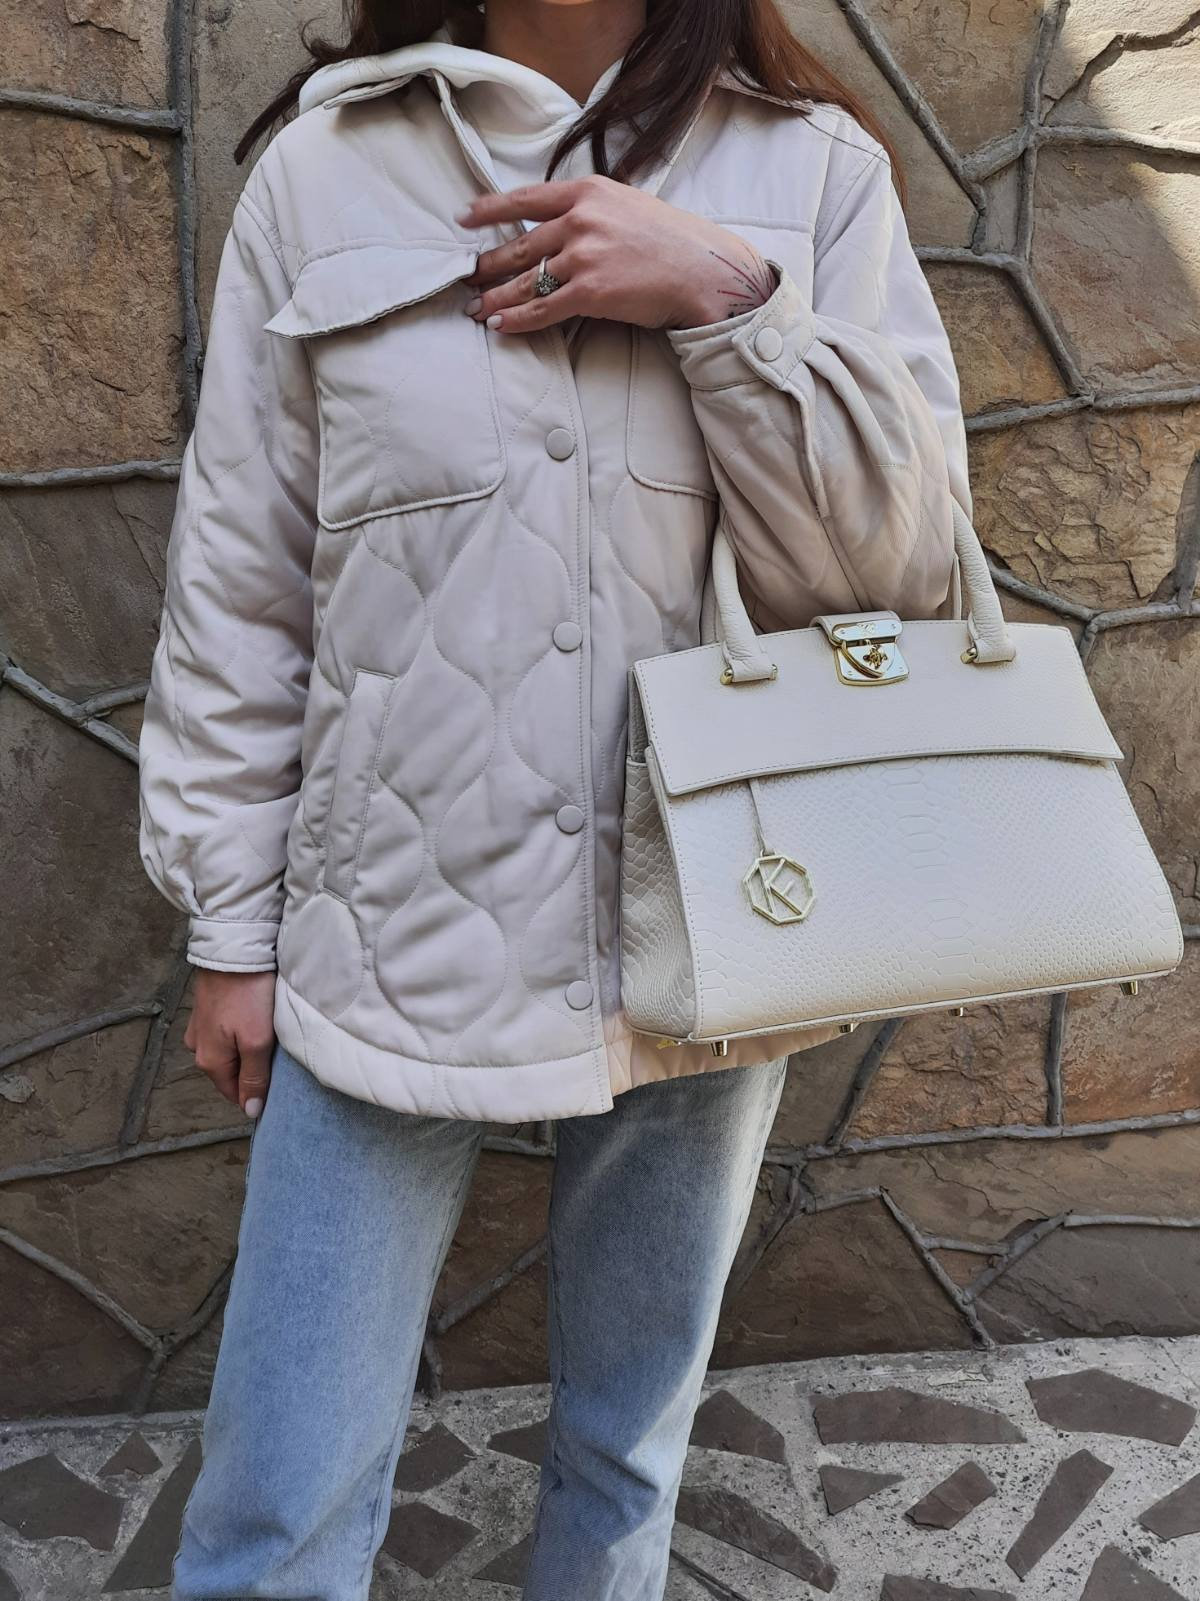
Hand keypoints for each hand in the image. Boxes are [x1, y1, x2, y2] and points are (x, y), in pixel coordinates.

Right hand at [183, 968, 276, 1118]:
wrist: (233, 950)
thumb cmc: (247, 995)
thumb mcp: (256, 1041)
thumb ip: (254, 1077)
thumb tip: (250, 1111)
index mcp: (209, 1061)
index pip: (234, 1093)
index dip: (256, 1092)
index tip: (278, 1082)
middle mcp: (198, 1047)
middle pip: (230, 1072)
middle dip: (253, 1069)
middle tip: (277, 1054)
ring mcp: (199, 1027)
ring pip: (228, 1051)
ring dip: (247, 1048)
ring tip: (268, 1034)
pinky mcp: (206, 1008)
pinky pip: (225, 1031)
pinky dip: (240, 1030)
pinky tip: (254, 1018)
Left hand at [458, 175, 776, 335]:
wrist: (703, 270)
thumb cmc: (672, 241)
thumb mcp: (628, 205)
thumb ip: (592, 211)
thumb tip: (562, 226)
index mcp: (588, 192)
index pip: (526, 198)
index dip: (490, 209)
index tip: (464, 218)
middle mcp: (580, 220)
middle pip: (520, 244)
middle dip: (488, 265)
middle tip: (467, 278)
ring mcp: (583, 256)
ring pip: (526, 279)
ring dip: (496, 297)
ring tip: (476, 308)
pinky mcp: (589, 292)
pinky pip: (542, 308)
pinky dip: (517, 320)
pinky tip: (499, 326)